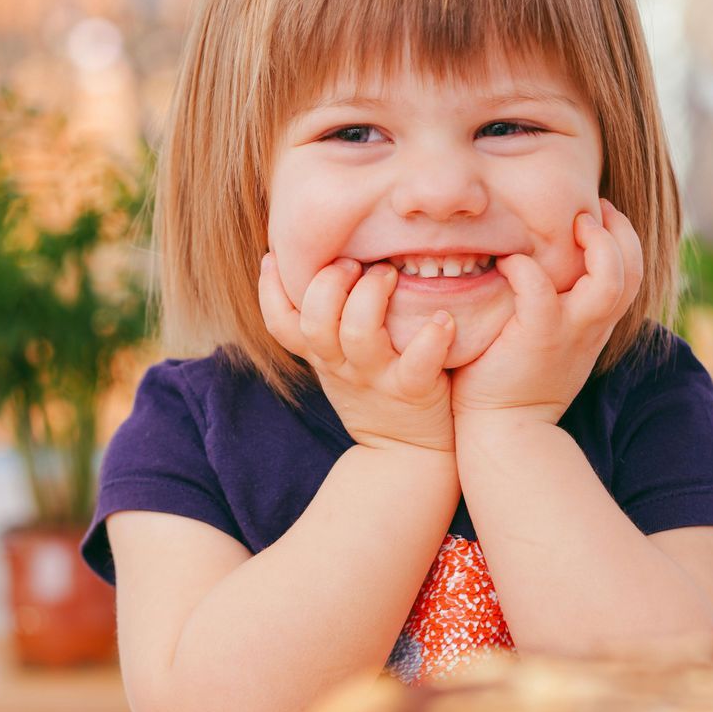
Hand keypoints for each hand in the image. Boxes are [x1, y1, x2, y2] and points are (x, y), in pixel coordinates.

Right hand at [258, 253, 456, 455]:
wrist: (406, 455)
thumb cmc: (374, 393)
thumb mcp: (337, 364)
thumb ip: (326, 324)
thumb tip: (320, 266)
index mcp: (321, 355)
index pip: (280, 323)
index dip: (269, 290)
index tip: (274, 256)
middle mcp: (341, 365)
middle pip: (315, 321)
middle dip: (329, 283)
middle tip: (353, 263)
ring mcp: (375, 378)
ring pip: (358, 335)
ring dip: (372, 296)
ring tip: (390, 274)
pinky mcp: (412, 391)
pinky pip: (418, 364)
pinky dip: (431, 338)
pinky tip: (443, 319)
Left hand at [450, 198, 645, 424]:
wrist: (504, 432)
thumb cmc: (514, 382)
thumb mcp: (548, 342)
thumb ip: (555, 308)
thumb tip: (538, 267)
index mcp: (595, 325)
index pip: (631, 273)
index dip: (622, 238)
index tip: (598, 216)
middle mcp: (591, 326)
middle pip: (633, 270)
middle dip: (619, 231)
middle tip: (591, 210)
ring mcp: (569, 332)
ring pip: (609, 280)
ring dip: (596, 244)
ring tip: (572, 225)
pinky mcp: (538, 337)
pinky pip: (540, 289)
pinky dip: (526, 268)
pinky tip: (508, 263)